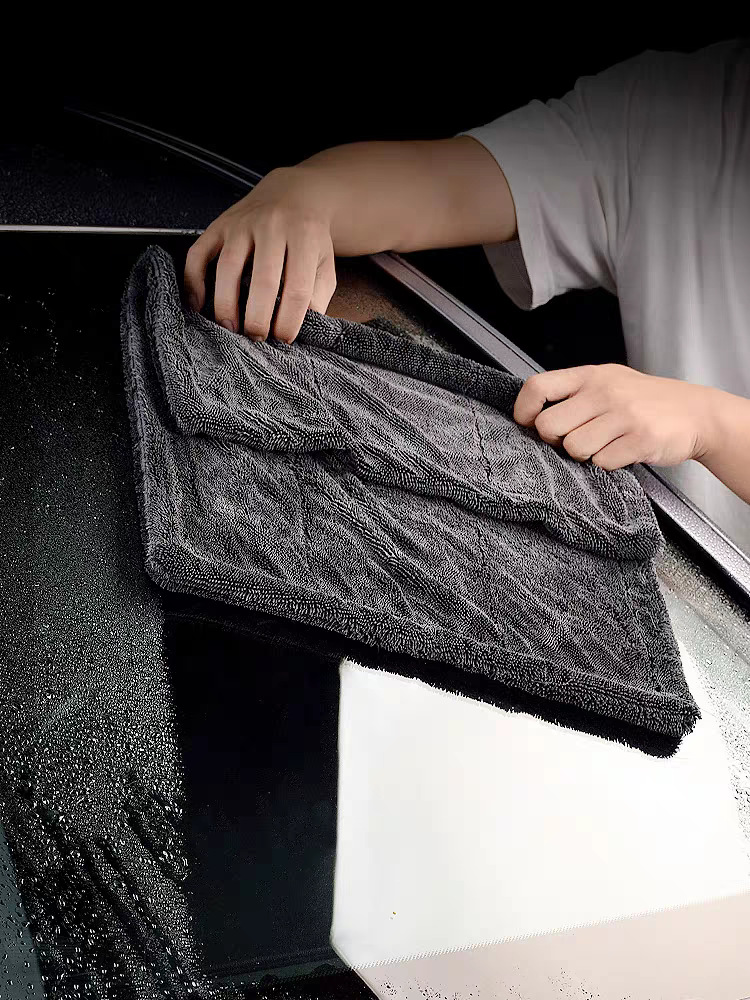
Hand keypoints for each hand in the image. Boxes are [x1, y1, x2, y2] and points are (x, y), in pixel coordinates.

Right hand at [183, 166, 337, 342]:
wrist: (293, 195)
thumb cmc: (309, 236)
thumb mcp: (324, 262)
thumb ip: (318, 294)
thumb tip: (302, 327)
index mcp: (303, 236)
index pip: (297, 288)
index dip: (289, 320)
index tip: (284, 339)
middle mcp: (271, 226)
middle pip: (262, 281)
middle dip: (258, 318)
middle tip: (256, 338)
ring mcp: (241, 224)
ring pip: (227, 268)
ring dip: (226, 305)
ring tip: (231, 329)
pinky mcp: (218, 225)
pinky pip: (198, 254)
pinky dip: (193, 281)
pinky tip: (197, 305)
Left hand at [513, 363, 719, 468]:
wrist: (698, 413)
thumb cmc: (646, 401)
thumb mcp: (609, 382)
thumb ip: (574, 394)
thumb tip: (534, 418)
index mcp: (590, 376)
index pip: (538, 387)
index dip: (524, 411)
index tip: (528, 424)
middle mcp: (604, 391)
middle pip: (548, 426)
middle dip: (555, 441)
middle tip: (573, 440)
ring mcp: (623, 415)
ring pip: (573, 448)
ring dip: (583, 455)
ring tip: (603, 445)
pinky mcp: (640, 439)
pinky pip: (602, 462)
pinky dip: (608, 464)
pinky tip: (623, 451)